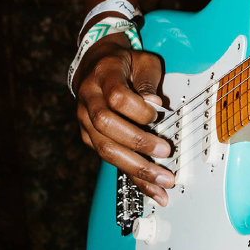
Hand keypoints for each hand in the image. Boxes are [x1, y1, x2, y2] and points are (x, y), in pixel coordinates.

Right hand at [76, 38, 174, 205]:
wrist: (95, 66)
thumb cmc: (125, 63)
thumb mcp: (143, 61)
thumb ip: (148, 81)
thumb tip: (155, 105)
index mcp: (104, 75)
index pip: (116, 97)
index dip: (138, 109)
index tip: (158, 113)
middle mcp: (89, 99)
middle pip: (106, 125)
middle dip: (137, 142)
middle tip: (165, 152)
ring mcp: (85, 120)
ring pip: (104, 148)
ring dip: (135, 167)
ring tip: (161, 181)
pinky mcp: (90, 138)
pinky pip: (108, 159)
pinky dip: (130, 175)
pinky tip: (150, 188)